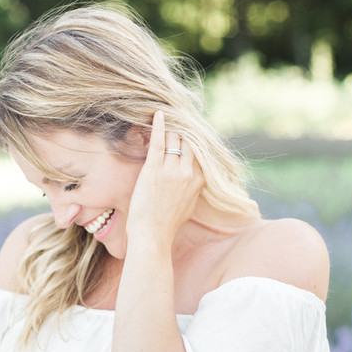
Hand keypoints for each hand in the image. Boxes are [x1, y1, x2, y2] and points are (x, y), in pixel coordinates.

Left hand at [126, 110, 203, 248]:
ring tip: (160, 120)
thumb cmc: (167, 224)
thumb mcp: (189, 204)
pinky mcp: (154, 171)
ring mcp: (171, 171)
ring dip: (168, 129)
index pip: (197, 151)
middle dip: (180, 131)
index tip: (182, 133)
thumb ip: (192, 187)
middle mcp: (188, 172)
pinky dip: (158, 126)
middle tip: (171, 122)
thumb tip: (191, 177)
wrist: (153, 236)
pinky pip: (158, 142)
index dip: (188, 141)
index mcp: (198, 180)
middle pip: (187, 141)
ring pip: (174, 138)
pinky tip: (157, 114)